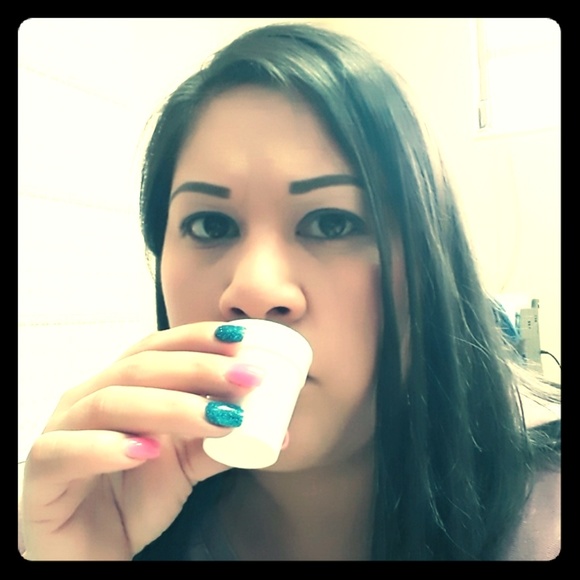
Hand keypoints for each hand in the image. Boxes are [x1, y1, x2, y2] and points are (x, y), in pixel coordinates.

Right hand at [19, 322, 253, 559]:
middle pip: (140, 367)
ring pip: (109, 402)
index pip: (158, 347)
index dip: (199, 339)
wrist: (88, 553)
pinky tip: (146, 451)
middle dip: (197, 368)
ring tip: (214, 419)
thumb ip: (221, 441)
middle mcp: (89, 399)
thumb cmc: (133, 497)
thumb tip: (279, 427)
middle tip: (244, 379)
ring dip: (168, 406)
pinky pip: (65, 451)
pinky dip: (107, 447)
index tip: (243, 342)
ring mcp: (61, 431)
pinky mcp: (42, 472)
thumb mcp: (186, 464)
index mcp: (122, 387)